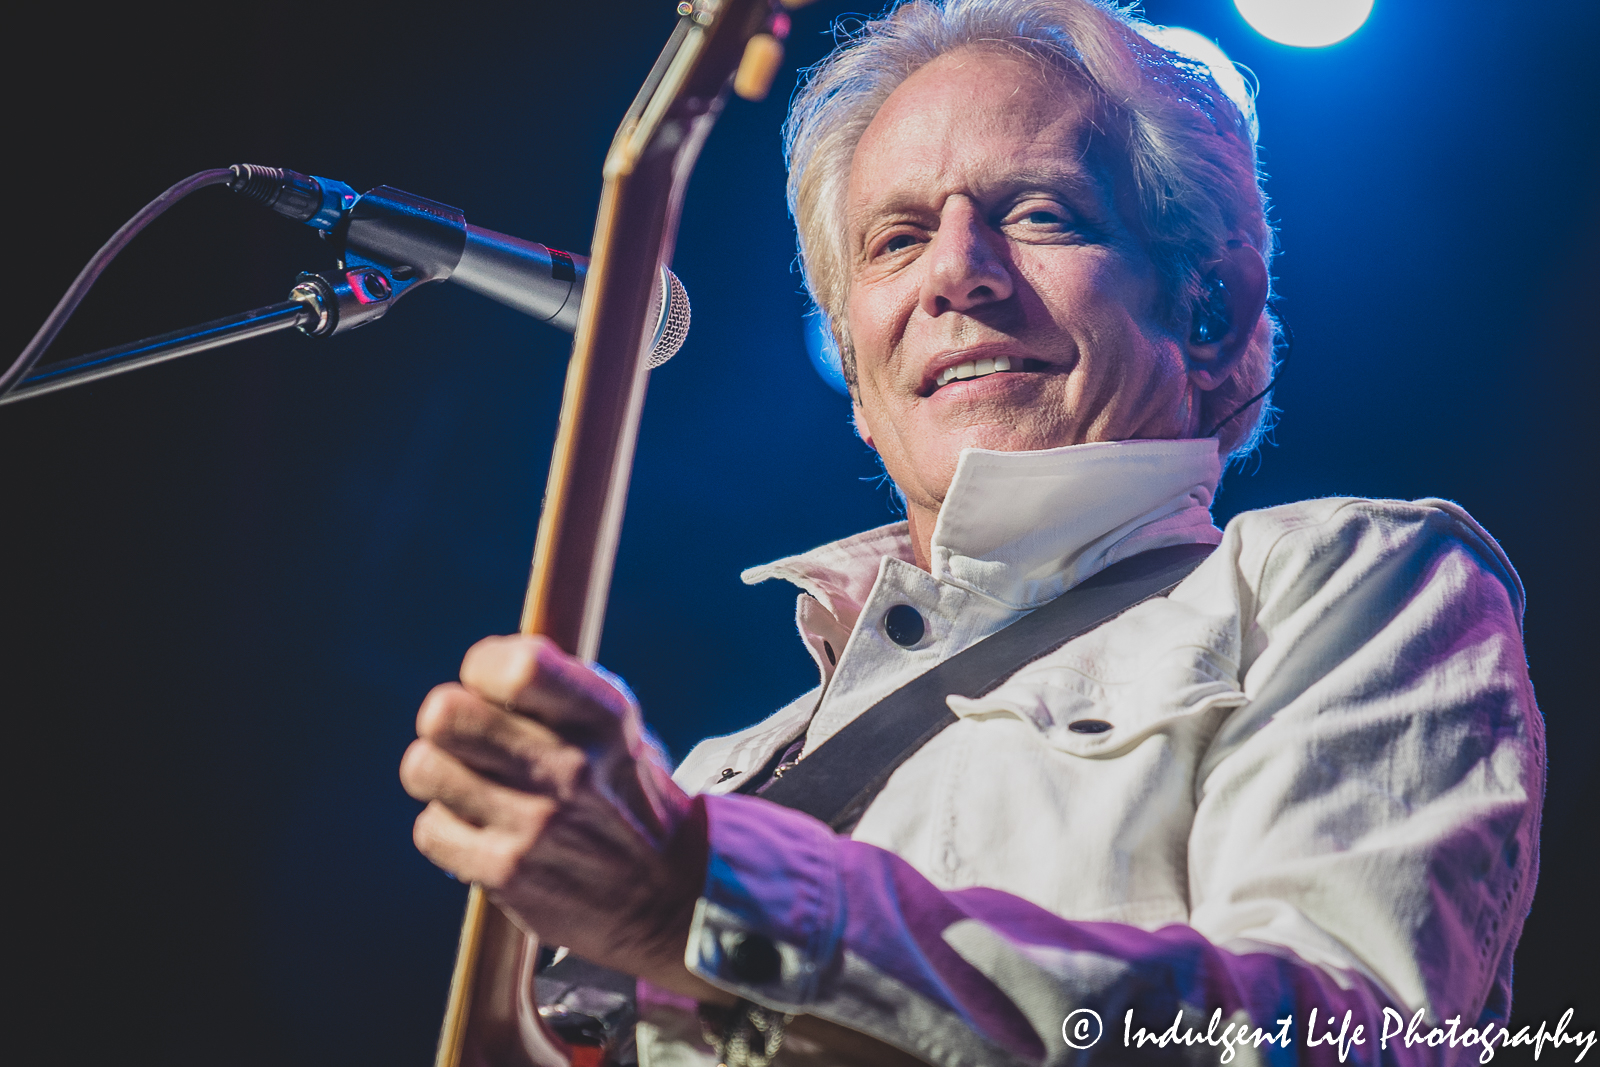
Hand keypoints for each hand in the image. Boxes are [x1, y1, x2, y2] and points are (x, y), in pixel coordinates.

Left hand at [400, 634, 722, 1000]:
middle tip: (468, 737)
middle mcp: (569, 767)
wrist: (666, 896)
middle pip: (445, 713)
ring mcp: (534, 824)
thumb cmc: (622, 791)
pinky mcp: (504, 873)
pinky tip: (483, 829)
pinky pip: (429, 828)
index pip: (516, 667)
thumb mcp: (614, 727)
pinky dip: (448, 828)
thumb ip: (552, 689)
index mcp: (603, 717)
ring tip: (473, 783)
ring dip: (441, 773)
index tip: (492, 687)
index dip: (484, 668)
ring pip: (423, 767)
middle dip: (448, 720)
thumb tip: (477, 671)